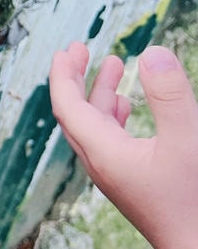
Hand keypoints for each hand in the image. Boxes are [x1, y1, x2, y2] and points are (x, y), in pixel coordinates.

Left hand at [49, 41, 197, 248]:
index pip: (67, 107)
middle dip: (76, 77)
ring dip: (98, 92)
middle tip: (79, 48)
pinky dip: (112, 114)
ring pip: (94, 125)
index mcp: (102, 152)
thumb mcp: (188, 140)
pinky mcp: (130, 180)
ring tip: (113, 64)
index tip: (64, 49)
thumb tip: (152, 52)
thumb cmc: (194, 200)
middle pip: (74, 113)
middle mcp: (100, 163)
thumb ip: (170, 96)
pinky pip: (109, 139)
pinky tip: (125, 104)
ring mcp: (114, 173)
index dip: (63, 75)